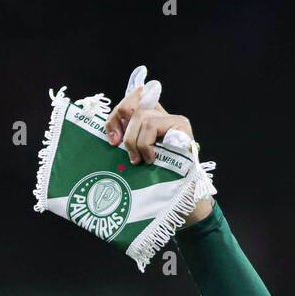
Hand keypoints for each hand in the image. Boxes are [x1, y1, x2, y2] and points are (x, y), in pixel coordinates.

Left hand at [105, 69, 212, 225]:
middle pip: (133, 105)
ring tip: (139, 160)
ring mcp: (172, 119)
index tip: (112, 138)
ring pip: (141, 117)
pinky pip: (152, 126)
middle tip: (118, 148)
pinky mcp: (181, 125)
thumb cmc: (156, 180)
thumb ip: (127, 143)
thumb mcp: (135, 158)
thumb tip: (111, 138)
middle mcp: (162, 115)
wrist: (183, 196)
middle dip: (121, 126)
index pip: (132, 98)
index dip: (117, 112)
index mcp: (150, 120)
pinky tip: (151, 159)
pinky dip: (145, 144)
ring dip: (134, 142)